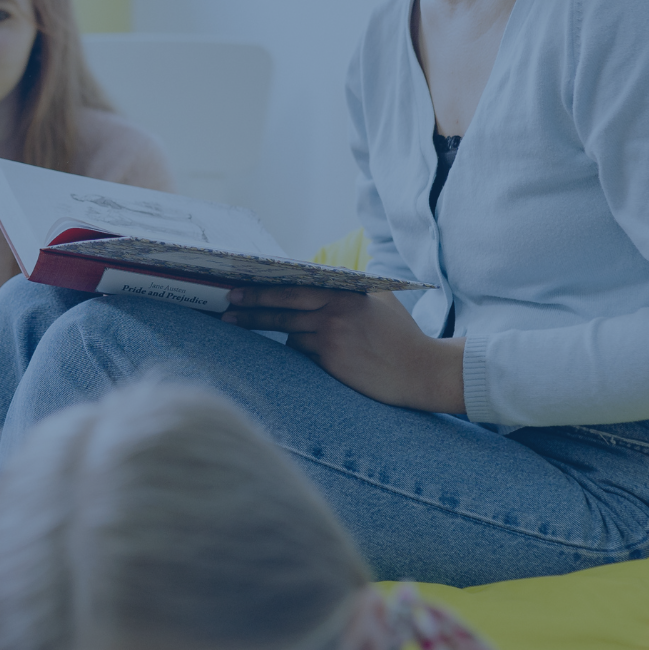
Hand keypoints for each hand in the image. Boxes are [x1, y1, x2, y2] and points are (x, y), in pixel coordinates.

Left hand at [221, 287, 466, 413]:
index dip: (264, 288)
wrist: (421, 371)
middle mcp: (335, 313)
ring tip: (238, 325)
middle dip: (250, 307)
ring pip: (288, 332)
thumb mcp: (381, 300)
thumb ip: (353, 289)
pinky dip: (297, 351)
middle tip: (227, 306)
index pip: (294, 287)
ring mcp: (331, 338)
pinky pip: (301, 354)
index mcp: (345, 293)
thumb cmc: (402, 336)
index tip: (240, 287)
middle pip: (281, 308)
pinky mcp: (331, 362)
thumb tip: (325, 278)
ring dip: (269, 330)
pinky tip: (298, 350)